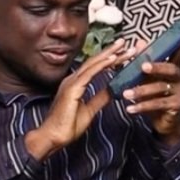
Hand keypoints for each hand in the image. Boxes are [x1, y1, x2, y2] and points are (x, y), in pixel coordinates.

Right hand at [25, 38, 130, 159]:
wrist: (53, 137)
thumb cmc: (67, 126)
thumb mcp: (89, 110)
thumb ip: (100, 98)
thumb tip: (113, 90)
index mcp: (76, 84)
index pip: (96, 67)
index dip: (110, 59)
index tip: (124, 53)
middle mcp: (73, 80)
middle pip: (96, 62)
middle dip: (111, 51)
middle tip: (125, 42)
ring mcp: (71, 83)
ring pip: (94, 64)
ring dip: (110, 54)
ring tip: (124, 46)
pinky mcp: (72, 89)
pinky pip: (90, 73)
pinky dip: (102, 65)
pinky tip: (113, 59)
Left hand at [119, 36, 179, 145]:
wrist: (164, 122)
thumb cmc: (156, 97)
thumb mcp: (148, 79)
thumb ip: (144, 62)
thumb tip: (140, 42)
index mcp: (173, 69)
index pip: (178, 54)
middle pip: (170, 69)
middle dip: (157, 66)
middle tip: (142, 66)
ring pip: (161, 88)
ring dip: (141, 90)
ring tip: (126, 94)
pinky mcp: (177, 105)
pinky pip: (158, 104)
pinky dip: (142, 106)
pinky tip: (130, 108)